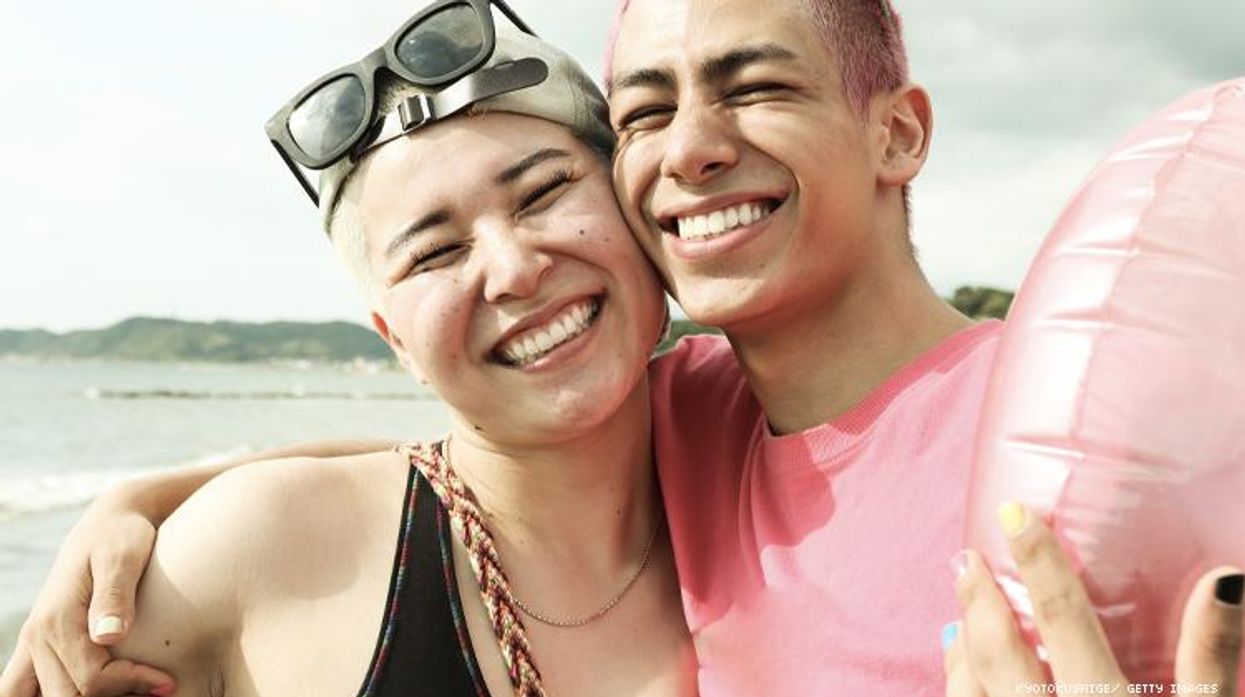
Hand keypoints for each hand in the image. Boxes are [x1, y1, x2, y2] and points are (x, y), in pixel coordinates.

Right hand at [0, 490, 175, 696]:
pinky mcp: (37, 645)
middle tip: (155, 688)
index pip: (91, 677)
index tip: (167, 681)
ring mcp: (32, 642)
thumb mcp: (123, 556)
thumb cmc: (122, 535)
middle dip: (114, 696)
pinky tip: (101, 693)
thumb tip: (110, 636)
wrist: (108, 522)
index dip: (132, 684)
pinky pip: (23, 689)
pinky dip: (58, 696)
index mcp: (57, 619)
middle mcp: (36, 635)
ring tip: (130, 692)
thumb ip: (116, 594)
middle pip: (69, 694)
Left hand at [943, 503, 1242, 696]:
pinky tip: (961, 673)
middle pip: (998, 650)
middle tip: (966, 559)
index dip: (1040, 562)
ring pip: (970, 690)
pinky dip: (959, 689)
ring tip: (957, 612)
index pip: (1064, 619)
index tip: (1015, 515)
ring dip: (961, 646)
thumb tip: (1225, 576)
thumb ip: (1212, 657)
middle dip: (978, 599)